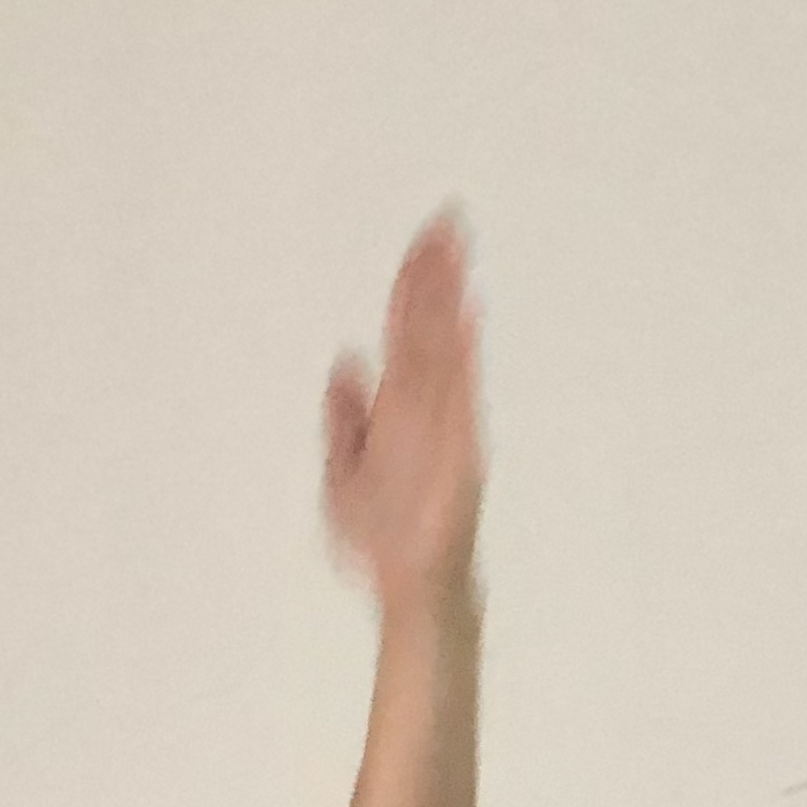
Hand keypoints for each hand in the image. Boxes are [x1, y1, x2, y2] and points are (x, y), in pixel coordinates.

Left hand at [323, 213, 486, 617]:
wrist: (412, 587)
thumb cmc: (382, 538)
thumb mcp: (342, 471)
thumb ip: (343, 417)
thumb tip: (344, 360)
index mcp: (396, 411)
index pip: (405, 333)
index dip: (412, 286)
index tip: (423, 240)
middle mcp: (422, 409)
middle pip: (426, 328)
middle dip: (434, 275)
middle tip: (446, 220)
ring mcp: (443, 426)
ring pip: (442, 349)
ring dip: (447, 299)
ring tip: (455, 248)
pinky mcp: (459, 449)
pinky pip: (459, 394)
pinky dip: (461, 356)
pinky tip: (464, 316)